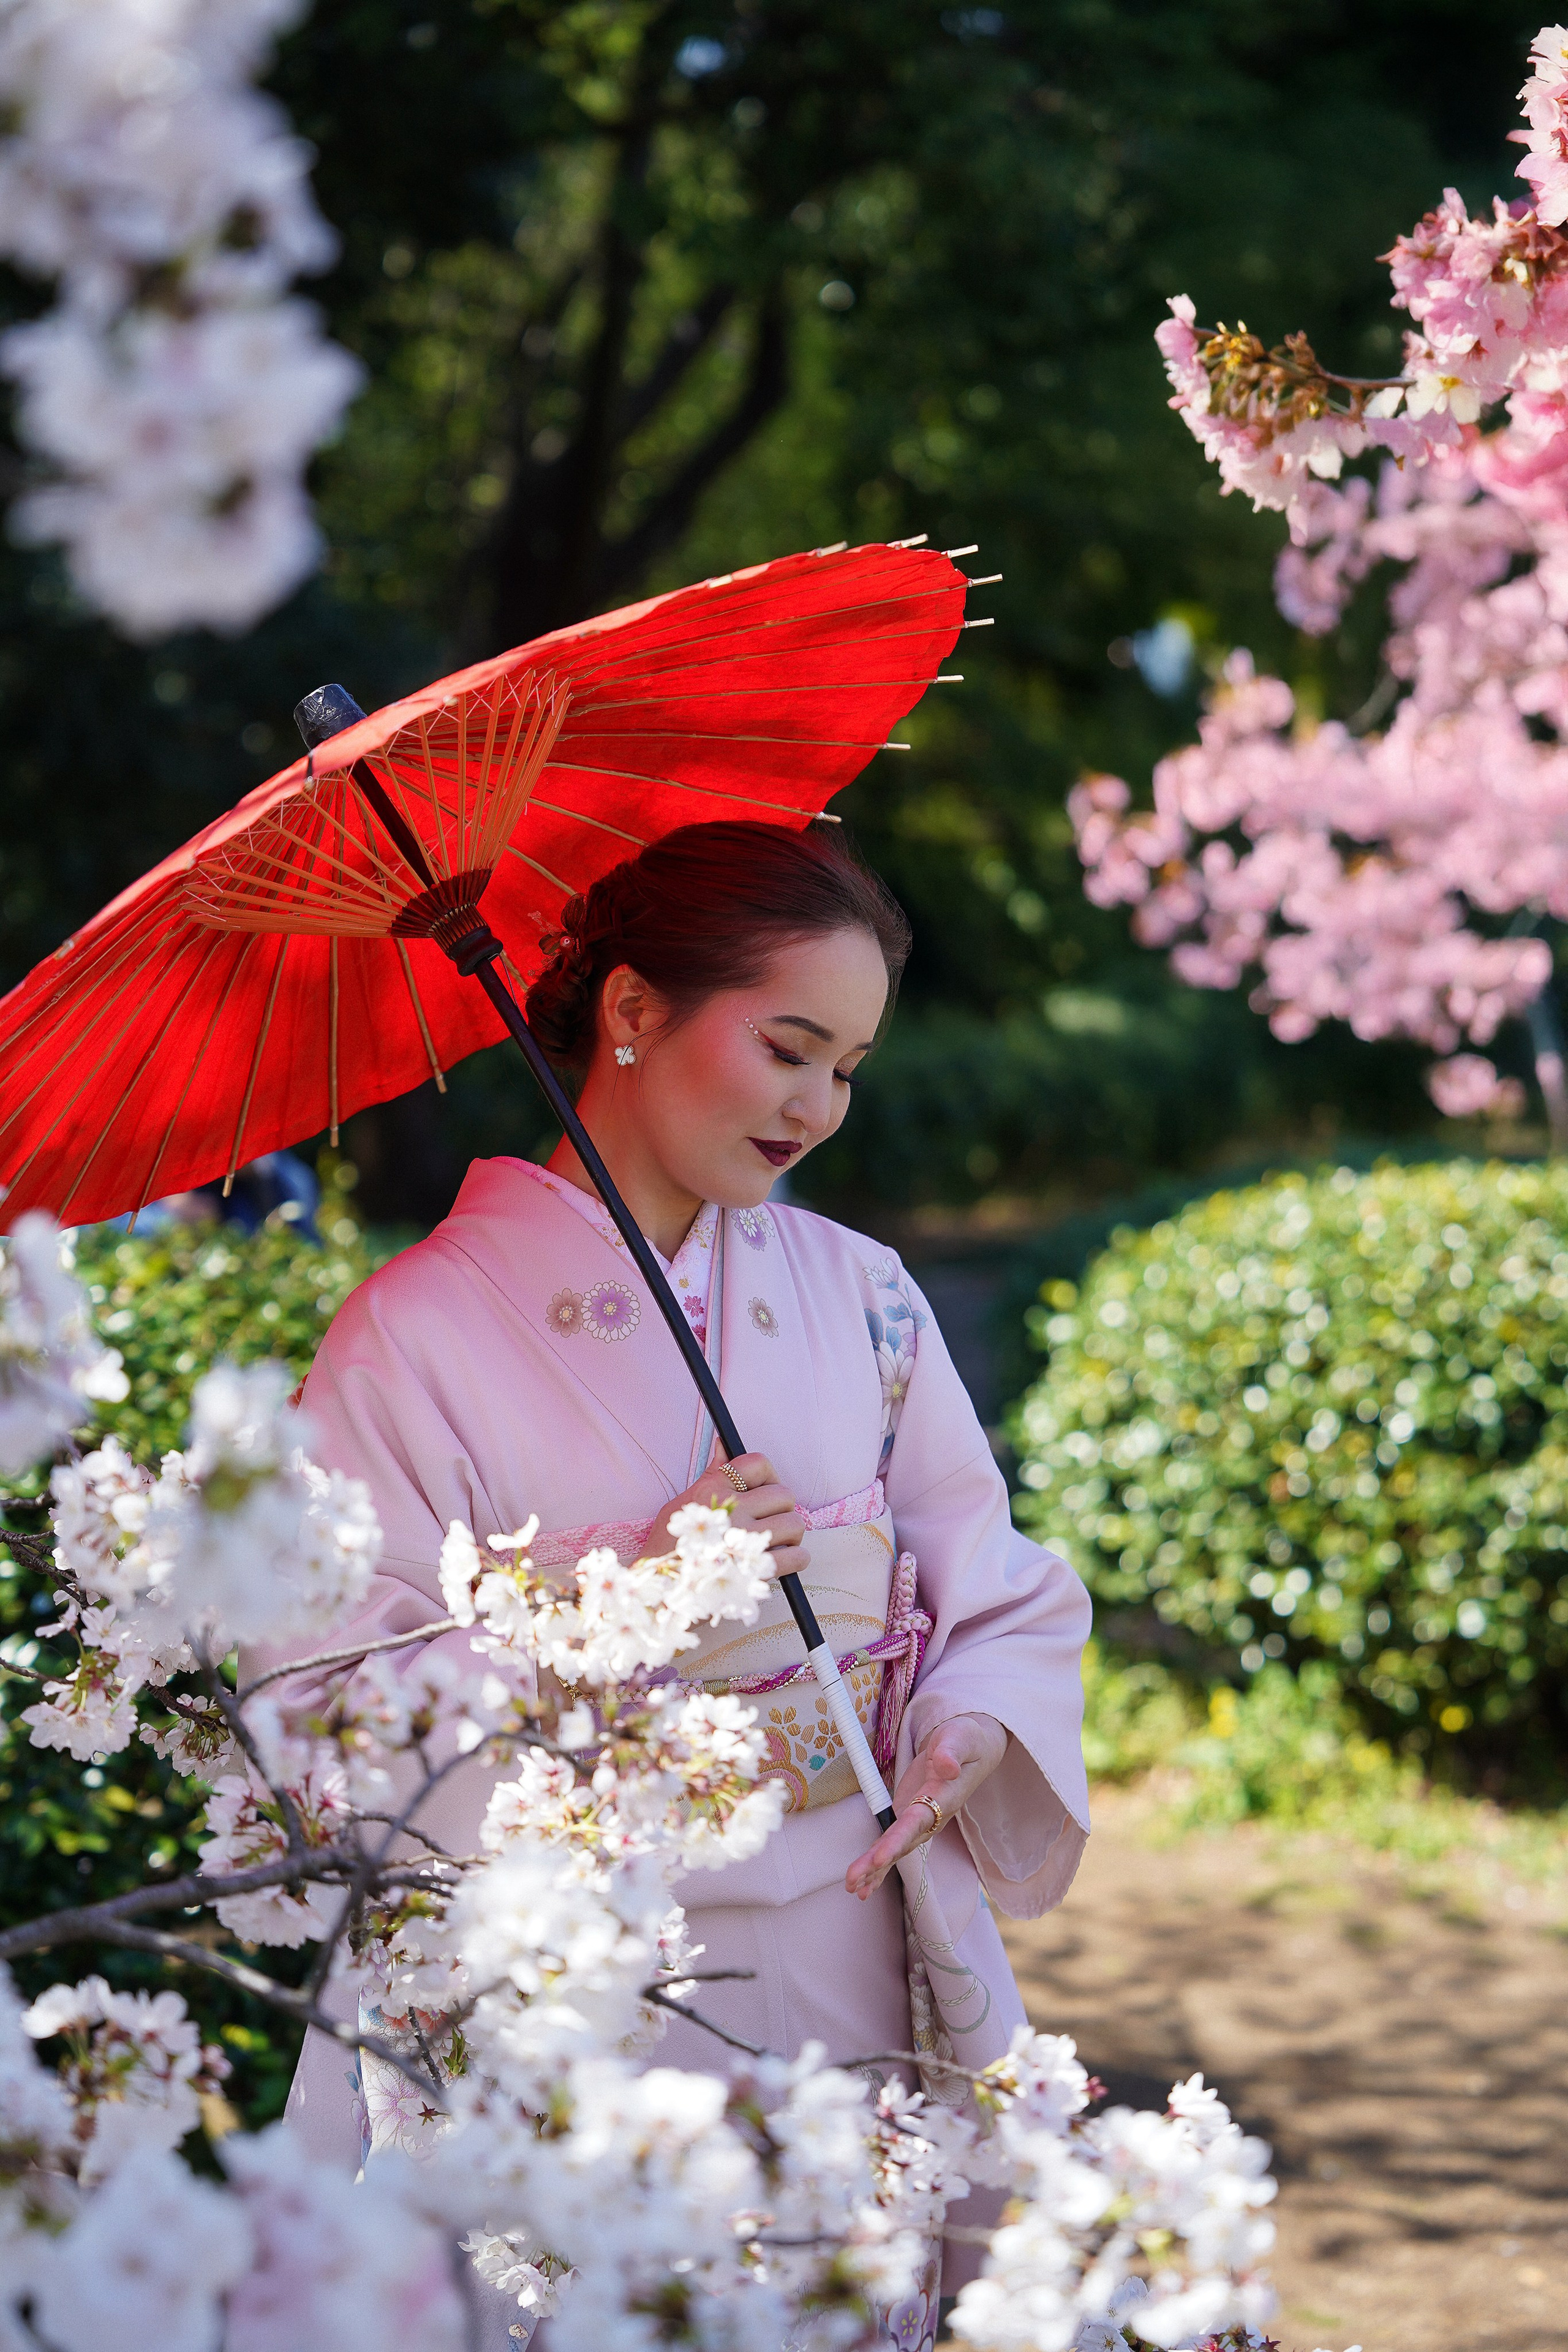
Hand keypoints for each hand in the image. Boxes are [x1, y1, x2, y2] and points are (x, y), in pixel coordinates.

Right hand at [647, 1452, 808, 1580]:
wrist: (660, 1590)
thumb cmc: (670, 1547)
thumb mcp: (682, 1503)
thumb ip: (711, 1475)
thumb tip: (724, 1443)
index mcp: (712, 1490)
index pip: (757, 1463)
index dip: (768, 1476)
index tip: (765, 1489)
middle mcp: (730, 1510)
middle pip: (784, 1494)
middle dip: (782, 1508)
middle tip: (772, 1521)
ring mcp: (743, 1540)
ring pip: (794, 1524)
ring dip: (791, 1535)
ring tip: (778, 1543)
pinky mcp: (754, 1569)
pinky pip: (796, 1556)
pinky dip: (797, 1559)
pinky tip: (785, 1561)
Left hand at [844, 1712, 1008, 1900]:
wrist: (970, 1747)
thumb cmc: (964, 1739)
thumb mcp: (961, 1738)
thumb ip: (952, 1752)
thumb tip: (947, 1766)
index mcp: (943, 1797)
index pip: (918, 1822)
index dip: (898, 1840)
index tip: (879, 1857)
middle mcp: (932, 1816)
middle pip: (902, 1844)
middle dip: (878, 1863)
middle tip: (854, 1881)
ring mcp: (919, 1820)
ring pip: (895, 1848)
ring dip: (874, 1869)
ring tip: (854, 1888)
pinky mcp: (908, 1817)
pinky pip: (892, 1843)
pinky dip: (877, 1864)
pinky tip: (864, 1882)